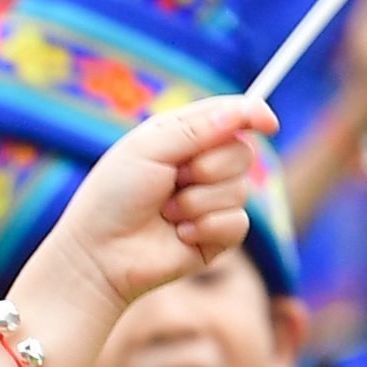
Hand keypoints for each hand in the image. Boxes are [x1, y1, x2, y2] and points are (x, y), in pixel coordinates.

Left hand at [12, 96, 279, 329]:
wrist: (99, 255)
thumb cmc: (113, 197)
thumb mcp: (148, 149)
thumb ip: (195, 127)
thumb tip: (244, 111)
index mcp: (183, 137)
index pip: (230, 117)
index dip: (252, 115)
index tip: (267, 122)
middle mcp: (201, 166)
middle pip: (244, 152)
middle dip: (210, 166)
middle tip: (174, 179)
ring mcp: (212, 201)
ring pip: (242, 189)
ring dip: (198, 201)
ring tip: (165, 212)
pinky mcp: (217, 236)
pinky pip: (238, 223)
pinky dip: (206, 227)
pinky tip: (179, 235)